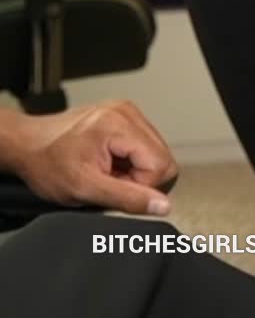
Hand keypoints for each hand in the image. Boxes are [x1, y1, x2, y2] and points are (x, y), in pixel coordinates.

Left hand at [11, 100, 178, 215]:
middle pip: (163, 157)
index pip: (162, 165)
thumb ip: (127, 198)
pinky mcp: (122, 115)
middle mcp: (127, 112)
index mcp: (120, 124)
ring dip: (135, 170)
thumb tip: (162, 206)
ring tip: (107, 171)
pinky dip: (130, 160)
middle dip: (139, 178)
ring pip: (156, 152)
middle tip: (109, 181)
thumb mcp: (85, 189)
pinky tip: (108, 163)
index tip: (112, 187)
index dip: (140, 186)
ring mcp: (126, 111)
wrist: (28, 145)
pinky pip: (144, 144)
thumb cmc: (48, 164)